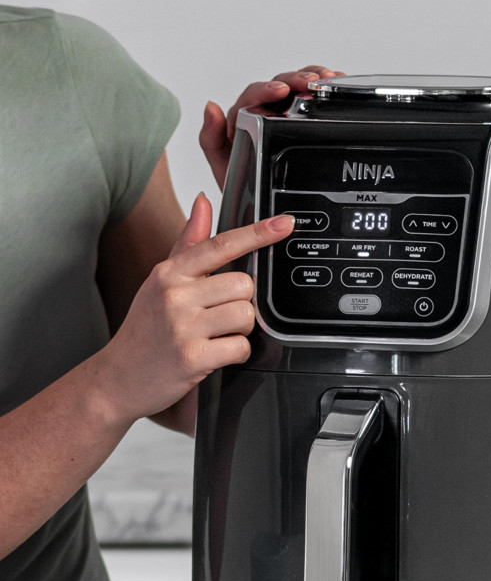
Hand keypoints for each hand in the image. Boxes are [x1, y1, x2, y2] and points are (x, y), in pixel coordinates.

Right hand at [97, 193, 293, 424]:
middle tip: (220, 319)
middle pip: (244, 285)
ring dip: (241, 331)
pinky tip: (217, 355)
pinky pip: (241, 347)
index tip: (283, 224)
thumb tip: (203, 202)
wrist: (116, 379)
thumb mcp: (160, 282)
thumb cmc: (145, 331)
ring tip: (217, 337)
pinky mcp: (192, 356)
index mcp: (169, 273)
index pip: (220, 244)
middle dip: (242, 304)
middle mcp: (174, 295)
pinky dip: (237, 354)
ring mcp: (182, 326)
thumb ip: (188, 244)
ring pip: (246, 315)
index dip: (257, 233)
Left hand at [200, 65, 344, 187]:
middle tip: (312, 83)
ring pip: (298, 88)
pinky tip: (336, 84)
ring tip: (329, 79)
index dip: (267, 90)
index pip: (254, 96)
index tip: (281, 91)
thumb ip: (212, 139)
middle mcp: (265, 112)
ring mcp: (287, 116)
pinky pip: (314, 100)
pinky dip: (326, 90)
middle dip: (296, 80)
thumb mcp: (224, 168)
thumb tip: (211, 108)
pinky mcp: (304, 122)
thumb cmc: (245, 190)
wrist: (265, 212)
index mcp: (244, 119)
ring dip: (314, 80)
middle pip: (280, 85)